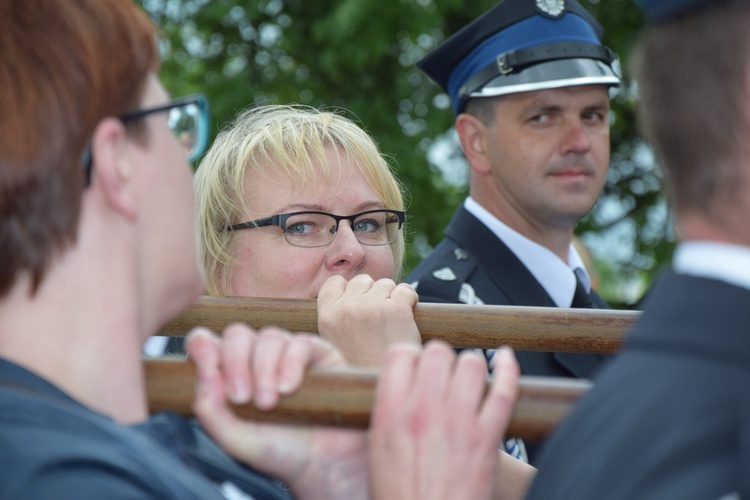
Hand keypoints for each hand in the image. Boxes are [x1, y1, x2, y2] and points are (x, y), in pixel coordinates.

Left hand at [186, 325, 367, 499]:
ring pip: (268, 337)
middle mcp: (257, 358)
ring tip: (270, 403)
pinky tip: (289, 388)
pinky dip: (290, 364)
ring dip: (264, 370)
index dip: (202, 348)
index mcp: (230, 374)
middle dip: (235, 363)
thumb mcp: (235, 439)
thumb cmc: (278, 451)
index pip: (207, 343)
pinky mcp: (318, 353)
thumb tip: (204, 375)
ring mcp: (288, 352)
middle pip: (237, 334)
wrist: (322, 464)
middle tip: (242, 398)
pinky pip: (300, 343)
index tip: (208, 372)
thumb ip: (210, 411)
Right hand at [317, 275, 420, 366]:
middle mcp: (347, 308)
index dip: (349, 290)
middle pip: (363, 280)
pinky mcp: (396, 310)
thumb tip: (349, 290)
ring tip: (392, 321)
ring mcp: (372, 307)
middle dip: (372, 293)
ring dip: (391, 297)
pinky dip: (410, 299)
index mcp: (327, 316)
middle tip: (378, 317)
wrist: (383, 389)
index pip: (335, 282)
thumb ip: (338, 315)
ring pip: (385, 284)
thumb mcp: (334, 341)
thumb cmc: (361, 368)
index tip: (358, 304)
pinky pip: (406, 290)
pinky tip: (407, 315)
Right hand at [368, 342, 520, 499]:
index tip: (417, 368)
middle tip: (443, 377)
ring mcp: (457, 421)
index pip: (399, 354)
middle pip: (437, 352)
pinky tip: (506, 358)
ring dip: (470, 367)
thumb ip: (389, 413)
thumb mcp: (377, 451)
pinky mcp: (487, 438)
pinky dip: (509, 368)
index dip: (410, 357)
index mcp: (389, 413)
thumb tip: (404, 386)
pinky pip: (503, 389)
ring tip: (468, 380)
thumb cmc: (400, 497)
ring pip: (470, 363)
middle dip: (441, 360)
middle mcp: (422, 410)